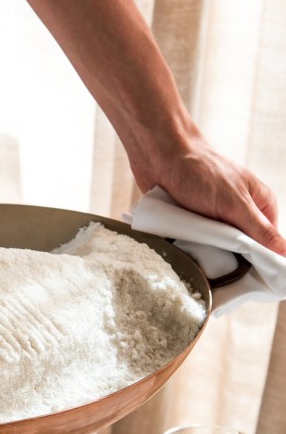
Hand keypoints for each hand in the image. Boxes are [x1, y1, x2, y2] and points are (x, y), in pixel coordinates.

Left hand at [130, 129, 285, 256]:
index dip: (260, 261)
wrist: (159, 155)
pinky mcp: (191, 222)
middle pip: (240, 249)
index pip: (268, 243)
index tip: (249, 278)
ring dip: (206, 253)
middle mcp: (238, 211)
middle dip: (229, 258)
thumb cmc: (200, 171)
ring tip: (198, 255)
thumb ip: (259, 230)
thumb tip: (285, 252)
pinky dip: (189, 247)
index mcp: (259, 204)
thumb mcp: (235, 203)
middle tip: (219, 265)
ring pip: (215, 248)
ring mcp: (213, 218)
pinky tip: (183, 251)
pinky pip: (194, 243)